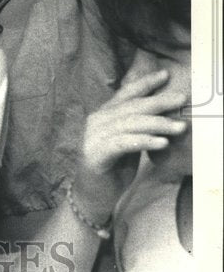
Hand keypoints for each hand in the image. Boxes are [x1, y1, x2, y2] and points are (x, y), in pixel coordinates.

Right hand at [73, 67, 188, 221]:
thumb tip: (165, 117)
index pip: (125, 94)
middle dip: (158, 102)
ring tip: (179, 126)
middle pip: (131, 107)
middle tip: (180, 99)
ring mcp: (94, 136)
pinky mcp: (96, 153)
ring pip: (130, 123)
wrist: (92, 196)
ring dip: (158, 124)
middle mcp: (97, 121)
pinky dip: (144, 141)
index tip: (165, 75)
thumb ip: (138, 128)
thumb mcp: (128, 143)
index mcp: (103, 115)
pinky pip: (124, 143)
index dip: (145, 83)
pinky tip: (161, 142)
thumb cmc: (113, 169)